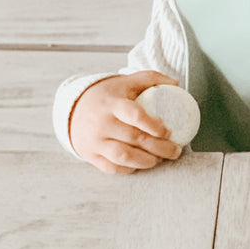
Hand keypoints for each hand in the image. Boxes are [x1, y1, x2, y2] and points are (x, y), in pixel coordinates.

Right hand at [68, 72, 185, 173]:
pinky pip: (112, 167)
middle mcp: (101, 123)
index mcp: (112, 104)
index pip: (134, 115)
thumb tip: (176, 84)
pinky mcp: (90, 155)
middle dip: (160, 148)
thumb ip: (151, 79)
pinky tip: (140, 164)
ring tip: (159, 159)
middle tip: (175, 151)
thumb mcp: (126, 82)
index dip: (153, 125)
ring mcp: (94, 141)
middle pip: (134, 139)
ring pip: (123, 156)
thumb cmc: (108, 96)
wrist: (73, 108)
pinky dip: (129, 169)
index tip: (167, 132)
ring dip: (146, 161)